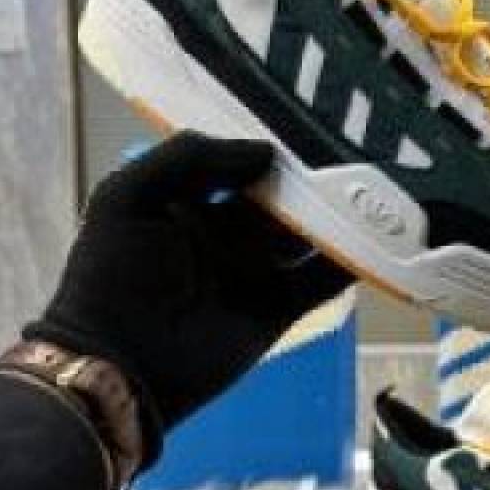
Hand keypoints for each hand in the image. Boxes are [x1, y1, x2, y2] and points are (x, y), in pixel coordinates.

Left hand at [24, 133, 351, 451]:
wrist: (119, 367)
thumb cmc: (114, 274)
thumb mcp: (128, 195)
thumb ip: (189, 157)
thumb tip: (265, 151)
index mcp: (185, 203)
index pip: (235, 164)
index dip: (267, 145)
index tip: (308, 122)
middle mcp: (224, 234)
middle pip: (279, 198)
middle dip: (311, 178)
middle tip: (353, 152)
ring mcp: (252, 273)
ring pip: (306, 237)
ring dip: (335, 217)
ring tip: (375, 189)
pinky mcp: (276, 311)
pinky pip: (320, 282)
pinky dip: (348, 264)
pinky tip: (375, 239)